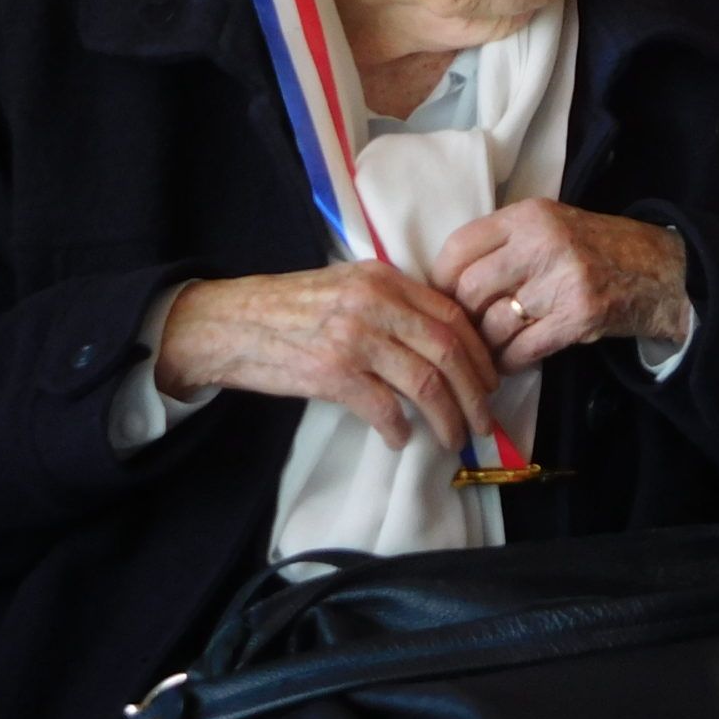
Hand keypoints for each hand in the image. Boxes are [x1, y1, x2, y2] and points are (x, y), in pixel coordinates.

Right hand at [156, 262, 499, 451]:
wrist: (229, 323)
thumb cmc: (290, 309)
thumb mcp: (347, 288)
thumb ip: (393, 304)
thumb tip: (443, 341)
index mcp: (384, 279)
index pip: (453, 317)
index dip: (480, 354)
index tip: (490, 381)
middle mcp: (375, 304)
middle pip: (449, 352)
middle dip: (476, 393)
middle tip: (483, 420)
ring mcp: (354, 338)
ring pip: (426, 383)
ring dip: (448, 417)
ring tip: (453, 438)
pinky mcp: (331, 372)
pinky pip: (384, 407)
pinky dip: (400, 428)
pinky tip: (402, 438)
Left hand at [432, 201, 693, 374]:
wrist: (659, 270)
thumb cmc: (595, 249)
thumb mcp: (549, 226)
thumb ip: (503, 243)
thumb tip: (446, 282)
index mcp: (529, 216)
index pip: (459, 247)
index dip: (441, 279)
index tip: (444, 298)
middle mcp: (543, 243)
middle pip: (471, 290)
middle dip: (464, 317)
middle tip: (468, 330)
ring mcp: (563, 281)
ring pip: (495, 323)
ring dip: (486, 345)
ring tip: (489, 349)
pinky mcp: (579, 316)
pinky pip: (523, 348)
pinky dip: (510, 361)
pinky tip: (511, 361)